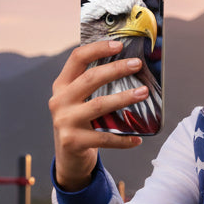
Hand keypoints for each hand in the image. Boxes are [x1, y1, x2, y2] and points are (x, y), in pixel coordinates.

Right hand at [49, 39, 149, 190]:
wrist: (68, 157)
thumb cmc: (81, 123)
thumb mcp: (79, 101)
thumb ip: (93, 86)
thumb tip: (128, 66)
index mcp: (62, 86)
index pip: (77, 58)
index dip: (98, 49)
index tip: (119, 45)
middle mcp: (60, 101)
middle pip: (90, 79)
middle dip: (116, 69)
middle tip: (137, 64)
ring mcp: (65, 121)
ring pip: (99, 105)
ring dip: (124, 98)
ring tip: (144, 93)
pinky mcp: (73, 141)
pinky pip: (104, 138)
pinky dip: (123, 139)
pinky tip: (138, 138)